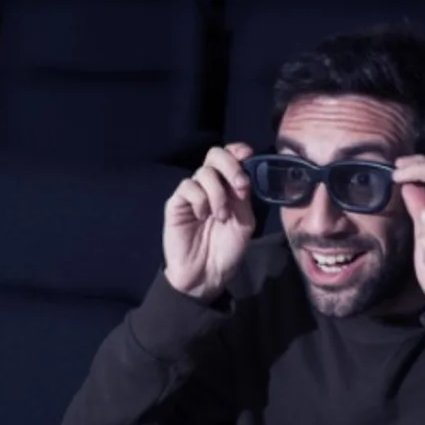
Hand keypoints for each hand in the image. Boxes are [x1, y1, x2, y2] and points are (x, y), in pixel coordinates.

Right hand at [163, 143, 256, 301]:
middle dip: (230, 166)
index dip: (238, 151)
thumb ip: (244, 196)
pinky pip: (188, 187)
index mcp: (229, 186)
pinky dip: (200, 200)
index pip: (231, 157)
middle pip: (215, 155)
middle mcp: (210, 185)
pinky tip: (202, 216)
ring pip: (204, 172)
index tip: (248, 155)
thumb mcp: (244, 222)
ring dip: (218, 193)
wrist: (207, 273)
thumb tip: (245, 172)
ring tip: (222, 217)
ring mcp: (192, 193)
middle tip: (240, 187)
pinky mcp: (176, 203)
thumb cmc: (227, 249)